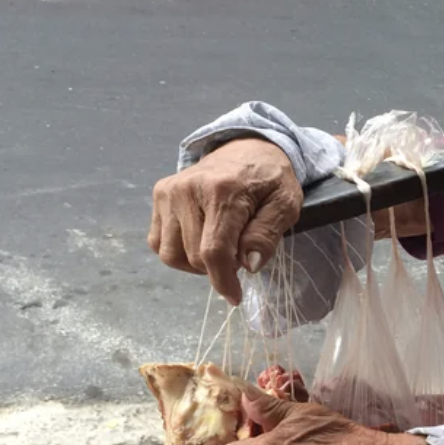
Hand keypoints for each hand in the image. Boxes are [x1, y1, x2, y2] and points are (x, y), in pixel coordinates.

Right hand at [148, 138, 302, 305]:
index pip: (214, 251)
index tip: (234, 297)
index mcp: (223, 191)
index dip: (223, 282)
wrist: (248, 147)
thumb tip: (248, 265)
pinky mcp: (160, 195)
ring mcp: (169, 191)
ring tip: (219, 247)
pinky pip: (158, 242)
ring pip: (171, 254)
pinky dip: (179, 251)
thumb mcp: (285, 206)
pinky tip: (200, 240)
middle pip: (194, 257)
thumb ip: (267, 235)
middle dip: (218, 269)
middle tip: (238, 254)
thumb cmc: (270, 180)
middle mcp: (188, 189)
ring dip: (195, 263)